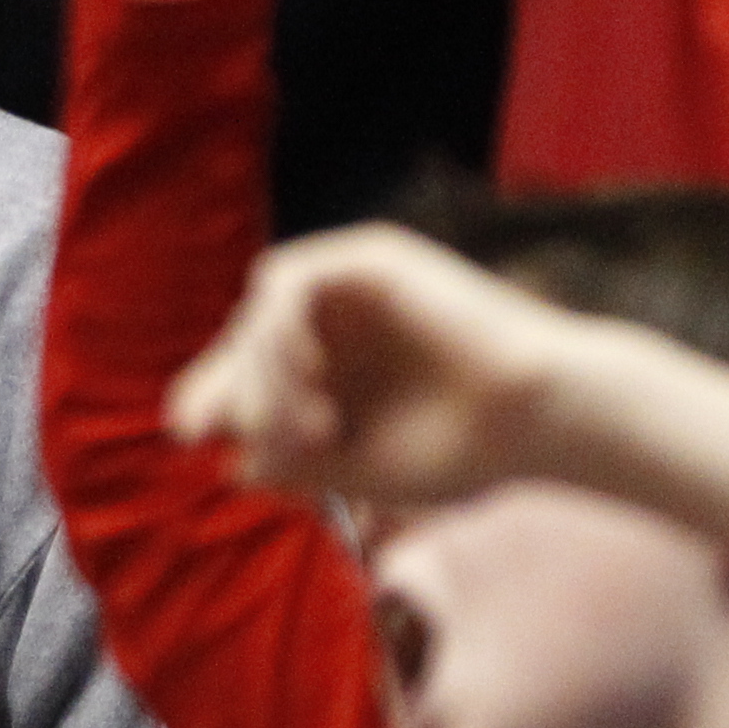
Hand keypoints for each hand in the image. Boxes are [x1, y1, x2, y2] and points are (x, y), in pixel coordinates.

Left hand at [165, 221, 593, 507]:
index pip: (242, 371)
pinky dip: (283, 327)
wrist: (538, 418)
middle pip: (242, 342)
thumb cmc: (463, 452)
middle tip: (291, 445)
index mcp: (330, 369)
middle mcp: (335, 322)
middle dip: (242, 394)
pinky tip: (314, 374)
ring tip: (315, 426)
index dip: (206, 397)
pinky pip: (289, 279)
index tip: (190, 435)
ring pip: (259, 311)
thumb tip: (233, 465)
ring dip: (268, 372)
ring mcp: (352, 287)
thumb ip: (296, 464)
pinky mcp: (372, 257)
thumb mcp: (360, 471)